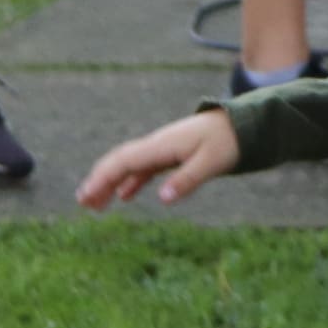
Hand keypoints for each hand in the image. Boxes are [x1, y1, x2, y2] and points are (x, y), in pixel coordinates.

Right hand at [78, 109, 241, 209]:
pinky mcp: (172, 153)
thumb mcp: (212, 163)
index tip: (86, 196)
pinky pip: (144, 167)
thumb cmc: (229, 142)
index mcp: (162, 145)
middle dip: (99, 181)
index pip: (124, 161)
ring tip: (94, 205)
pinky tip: (123, 196)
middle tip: (82, 203)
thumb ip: (187, 180)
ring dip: (110, 183)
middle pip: (120, 162)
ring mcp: (163, 148)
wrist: (245, 123)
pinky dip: (131, 181)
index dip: (103, 178)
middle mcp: (157, 145)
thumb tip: (162, 200)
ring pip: (129, 165)